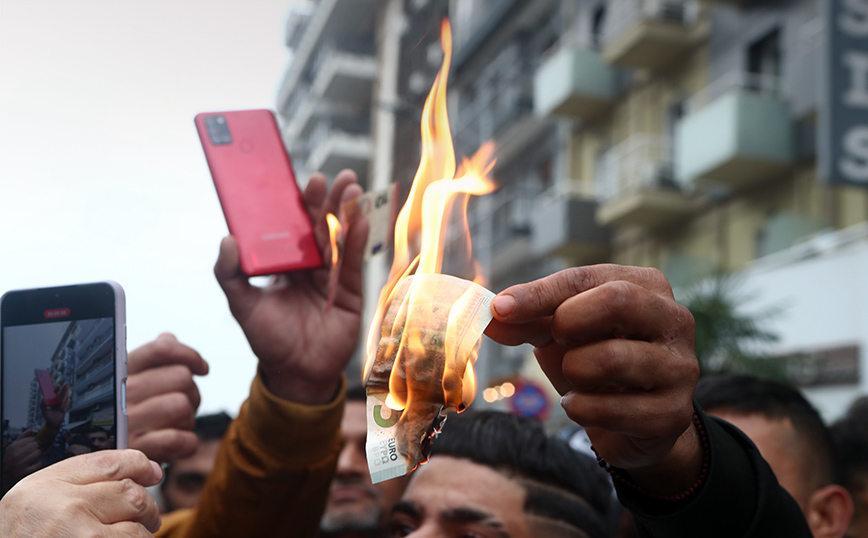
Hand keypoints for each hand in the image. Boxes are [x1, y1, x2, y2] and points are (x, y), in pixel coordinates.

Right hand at [0, 449, 161, 537]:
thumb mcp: (31, 506)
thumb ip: (71, 486)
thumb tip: (131, 477)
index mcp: (45, 485)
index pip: (108, 462)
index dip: (138, 464)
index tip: (151, 471)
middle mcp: (64, 505)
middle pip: (130, 491)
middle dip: (146, 504)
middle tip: (148, 516)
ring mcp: (81, 533)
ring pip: (137, 524)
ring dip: (142, 532)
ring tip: (134, 537)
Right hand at [1, 431, 42, 492]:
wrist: (4, 474)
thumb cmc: (9, 459)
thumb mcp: (12, 447)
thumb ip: (21, 438)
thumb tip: (30, 430)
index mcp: (12, 448)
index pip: (30, 439)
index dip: (32, 441)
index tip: (30, 444)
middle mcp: (16, 455)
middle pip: (35, 445)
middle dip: (35, 447)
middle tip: (31, 450)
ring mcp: (21, 464)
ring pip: (38, 452)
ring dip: (37, 454)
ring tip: (32, 456)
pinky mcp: (25, 472)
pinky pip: (38, 463)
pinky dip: (38, 463)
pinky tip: (33, 463)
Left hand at [40, 383, 69, 428]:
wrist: (53, 424)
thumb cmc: (48, 417)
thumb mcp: (43, 411)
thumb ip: (42, 404)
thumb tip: (43, 398)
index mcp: (52, 402)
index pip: (54, 394)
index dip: (56, 390)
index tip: (58, 385)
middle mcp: (57, 403)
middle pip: (61, 394)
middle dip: (63, 389)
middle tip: (66, 383)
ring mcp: (61, 406)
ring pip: (64, 398)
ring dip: (67, 392)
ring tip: (68, 387)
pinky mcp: (64, 409)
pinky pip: (67, 404)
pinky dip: (68, 401)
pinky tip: (69, 397)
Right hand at [127, 333, 208, 462]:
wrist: (102, 461)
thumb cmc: (123, 415)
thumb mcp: (128, 382)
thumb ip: (150, 358)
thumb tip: (168, 338)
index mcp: (121, 372)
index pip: (162, 349)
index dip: (190, 355)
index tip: (202, 368)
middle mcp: (121, 394)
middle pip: (182, 377)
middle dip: (192, 392)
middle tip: (184, 404)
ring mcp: (128, 424)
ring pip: (183, 405)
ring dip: (188, 417)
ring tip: (175, 424)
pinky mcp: (139, 452)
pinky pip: (182, 439)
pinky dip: (187, 442)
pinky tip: (176, 442)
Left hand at [214, 170, 367, 404]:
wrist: (295, 374)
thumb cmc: (268, 339)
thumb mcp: (241, 305)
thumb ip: (228, 274)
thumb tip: (226, 239)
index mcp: (287, 263)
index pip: (294, 225)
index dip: (300, 203)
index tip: (303, 181)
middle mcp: (311, 265)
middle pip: (322, 225)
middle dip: (329, 200)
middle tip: (335, 177)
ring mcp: (333, 277)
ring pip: (342, 239)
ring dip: (348, 213)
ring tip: (352, 189)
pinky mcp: (350, 292)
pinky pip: (355, 263)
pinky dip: (358, 242)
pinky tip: (362, 222)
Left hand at [485, 265, 701, 493]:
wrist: (630, 421)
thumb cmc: (596, 360)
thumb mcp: (560, 332)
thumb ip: (527, 320)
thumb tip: (492, 317)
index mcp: (646, 286)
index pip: (587, 278)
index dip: (539, 293)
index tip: (500, 308)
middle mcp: (674, 319)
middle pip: (617, 300)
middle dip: (570, 321)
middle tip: (556, 340)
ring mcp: (681, 367)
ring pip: (613, 358)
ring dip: (575, 371)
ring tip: (575, 378)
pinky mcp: (674, 414)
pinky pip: (614, 409)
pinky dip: (582, 409)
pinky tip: (583, 406)